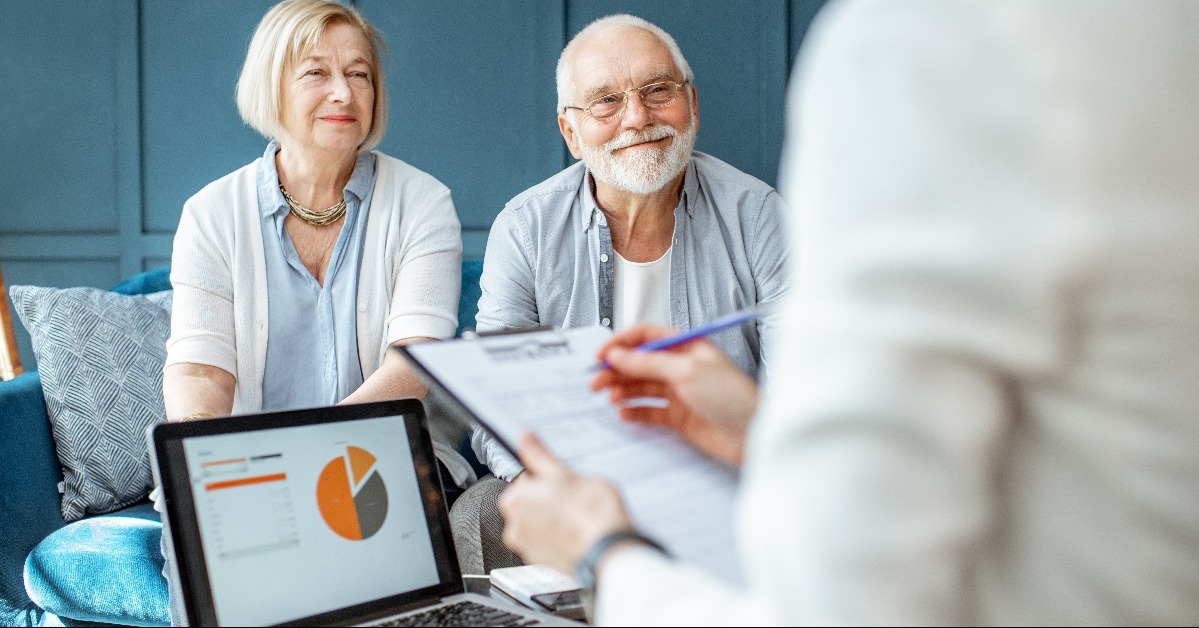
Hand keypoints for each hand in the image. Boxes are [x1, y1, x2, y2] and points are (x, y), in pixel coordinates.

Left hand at [498, 433, 631, 575]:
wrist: (609, 552)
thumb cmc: (591, 514)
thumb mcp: (566, 473)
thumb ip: (540, 457)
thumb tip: (526, 439)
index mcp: (515, 500)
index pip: (525, 479)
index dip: (548, 478)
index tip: (563, 481)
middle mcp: (515, 527)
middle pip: (530, 502)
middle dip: (549, 499)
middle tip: (574, 497)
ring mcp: (529, 548)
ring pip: (539, 523)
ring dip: (554, 518)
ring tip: (579, 515)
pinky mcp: (544, 563)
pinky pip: (548, 542)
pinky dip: (559, 537)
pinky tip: (579, 532)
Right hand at [590, 324, 758, 464]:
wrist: (753, 433)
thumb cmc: (733, 397)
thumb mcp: (687, 371)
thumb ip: (649, 362)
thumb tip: (619, 355)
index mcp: (686, 346)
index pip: (646, 336)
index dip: (621, 344)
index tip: (602, 356)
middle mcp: (681, 366)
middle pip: (639, 363)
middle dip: (616, 370)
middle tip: (597, 382)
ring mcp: (679, 391)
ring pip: (641, 387)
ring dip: (622, 391)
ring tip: (609, 398)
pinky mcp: (679, 416)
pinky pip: (649, 410)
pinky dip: (635, 411)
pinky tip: (625, 413)